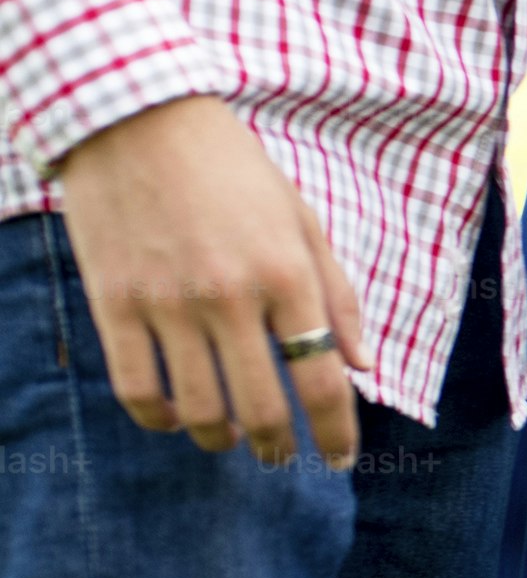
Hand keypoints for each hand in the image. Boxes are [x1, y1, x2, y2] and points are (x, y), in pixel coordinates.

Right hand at [50, 95, 367, 467]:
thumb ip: (336, 293)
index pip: (323, 377)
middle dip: (276, 446)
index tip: (339, 457)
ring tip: (228, 440)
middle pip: (262, 406)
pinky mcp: (114, 302)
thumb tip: (361, 365)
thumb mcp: (301, 219)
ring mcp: (169, 302)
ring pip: (198, 408)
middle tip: (280, 457)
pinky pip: (136, 387)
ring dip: (219, 438)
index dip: (337, 430)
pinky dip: (158, 418)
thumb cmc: (232, 169)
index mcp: (288, 274)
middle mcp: (232, 295)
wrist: (138, 120)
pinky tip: (174, 419)